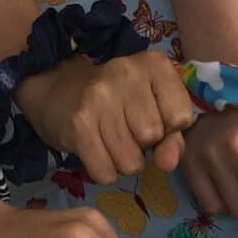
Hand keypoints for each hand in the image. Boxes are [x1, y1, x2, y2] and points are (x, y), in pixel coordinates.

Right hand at [18, 54, 196, 184]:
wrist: (56, 90)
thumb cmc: (116, 102)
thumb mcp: (152, 109)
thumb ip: (172, 137)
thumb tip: (167, 164)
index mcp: (153, 65)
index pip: (181, 117)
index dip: (168, 129)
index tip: (151, 117)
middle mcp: (126, 73)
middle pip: (153, 138)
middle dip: (143, 145)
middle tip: (124, 128)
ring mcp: (100, 98)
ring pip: (131, 162)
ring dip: (123, 162)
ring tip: (109, 140)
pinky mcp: (78, 124)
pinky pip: (106, 172)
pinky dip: (104, 172)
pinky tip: (96, 151)